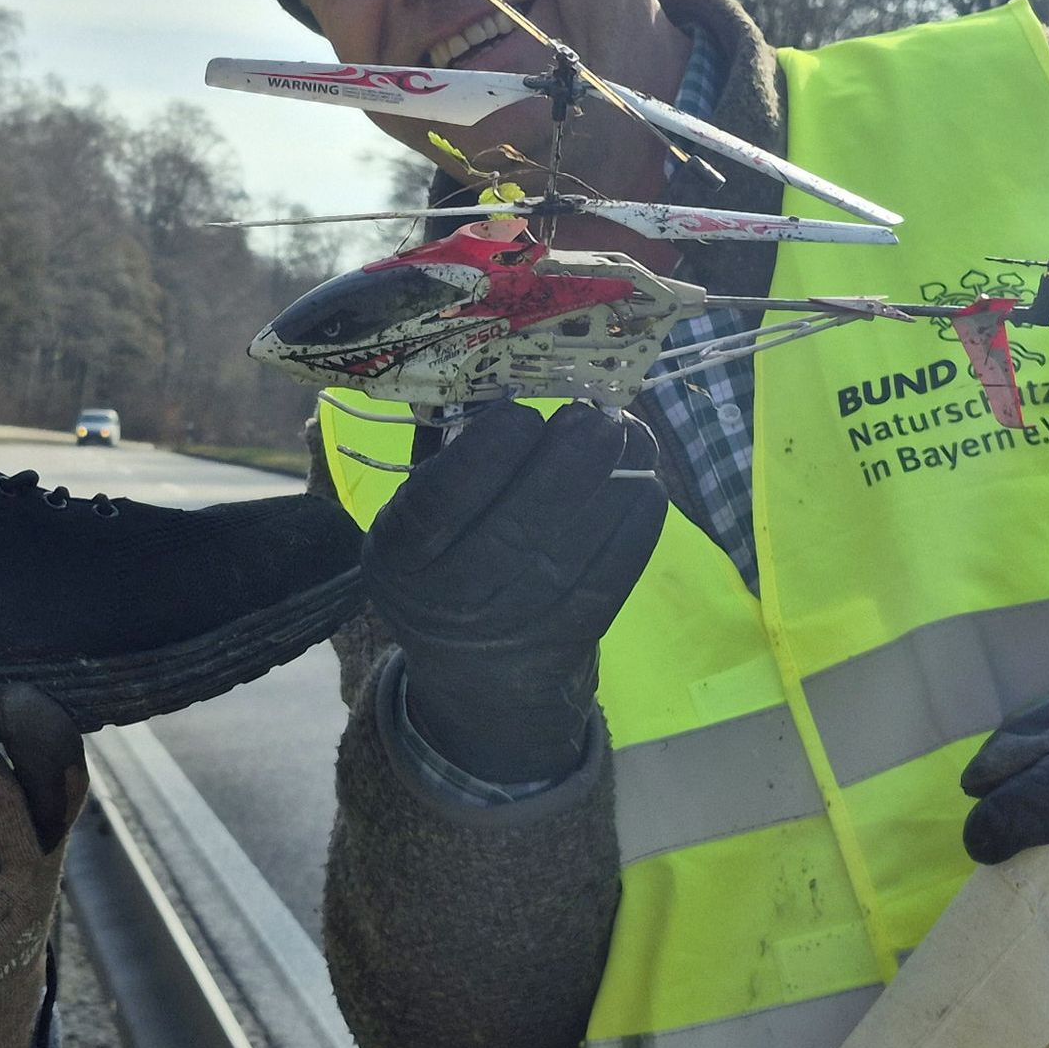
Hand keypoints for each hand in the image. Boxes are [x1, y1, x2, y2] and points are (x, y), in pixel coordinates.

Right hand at [364, 401, 666, 784]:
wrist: (475, 671)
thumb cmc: (444, 561)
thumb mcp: (414, 519)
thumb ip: (446, 455)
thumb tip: (503, 375)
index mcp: (402, 557)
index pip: (438, 505)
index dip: (483, 457)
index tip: (522, 413)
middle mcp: (452, 598)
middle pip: (514, 530)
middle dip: (565, 465)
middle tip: (595, 416)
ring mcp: (513, 626)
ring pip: (570, 552)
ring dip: (612, 485)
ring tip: (630, 434)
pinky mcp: (568, 640)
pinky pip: (609, 582)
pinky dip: (635, 529)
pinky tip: (646, 484)